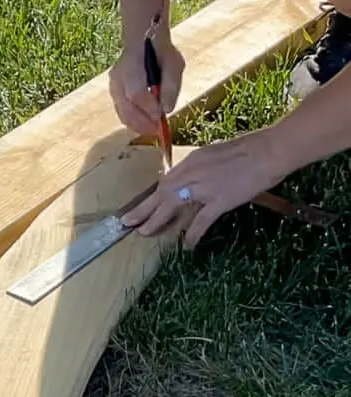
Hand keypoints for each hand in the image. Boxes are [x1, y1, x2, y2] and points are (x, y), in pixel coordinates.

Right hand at [109, 34, 183, 136]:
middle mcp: (118, 78)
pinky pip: (122, 113)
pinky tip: (146, 124)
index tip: (161, 116)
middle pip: (126, 107)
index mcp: (132, 66)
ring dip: (138, 125)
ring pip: (123, 113)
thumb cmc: (161, 53)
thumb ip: (171, 85)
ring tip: (154, 129)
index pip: (136, 92)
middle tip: (158, 130)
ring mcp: (114, 87)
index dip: (148, 107)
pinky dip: (134, 122)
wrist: (142, 43)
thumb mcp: (174, 63)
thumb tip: (167, 110)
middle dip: (143, 122)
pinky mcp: (115, 95)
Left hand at [123, 131, 284, 249]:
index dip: (153, 195)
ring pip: (172, 205)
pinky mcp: (219, 200)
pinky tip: (185, 246)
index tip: (142, 204)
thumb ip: (202, 168)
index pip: (166, 180)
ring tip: (145, 232)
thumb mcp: (217, 155)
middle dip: (143, 208)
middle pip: (161, 192)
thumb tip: (193, 182)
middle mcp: (192, 172)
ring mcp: (204, 187)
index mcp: (192, 160)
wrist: (269, 151)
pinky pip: (200, 221)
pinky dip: (191, 234)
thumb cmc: (249, 150)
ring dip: (156, 220)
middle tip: (127, 222)